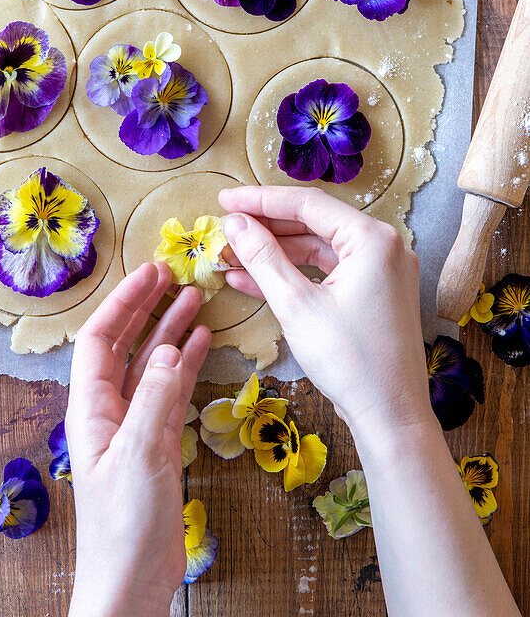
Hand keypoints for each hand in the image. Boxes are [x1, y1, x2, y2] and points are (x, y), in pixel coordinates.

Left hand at [64, 262, 210, 616]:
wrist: (131, 584)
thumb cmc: (125, 526)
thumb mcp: (140, 455)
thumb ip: (155, 399)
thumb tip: (168, 349)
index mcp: (91, 408)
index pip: (101, 339)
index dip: (125, 303)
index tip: (152, 273)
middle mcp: (108, 410)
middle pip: (124, 345)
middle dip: (146, 308)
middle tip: (173, 275)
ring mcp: (133, 426)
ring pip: (150, 365)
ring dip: (169, 332)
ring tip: (195, 299)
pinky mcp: (155, 444)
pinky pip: (168, 392)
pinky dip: (184, 365)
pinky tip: (201, 345)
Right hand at [219, 186, 432, 438]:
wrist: (391, 418)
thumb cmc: (350, 361)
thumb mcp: (297, 305)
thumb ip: (263, 257)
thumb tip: (234, 223)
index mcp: (373, 239)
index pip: (308, 204)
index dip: (260, 200)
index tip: (224, 199)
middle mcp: (384, 246)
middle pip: (313, 223)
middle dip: (265, 227)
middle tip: (224, 227)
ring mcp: (381, 271)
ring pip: (317, 249)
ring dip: (274, 253)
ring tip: (230, 256)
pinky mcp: (374, 294)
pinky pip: (327, 273)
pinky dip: (293, 275)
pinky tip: (251, 280)